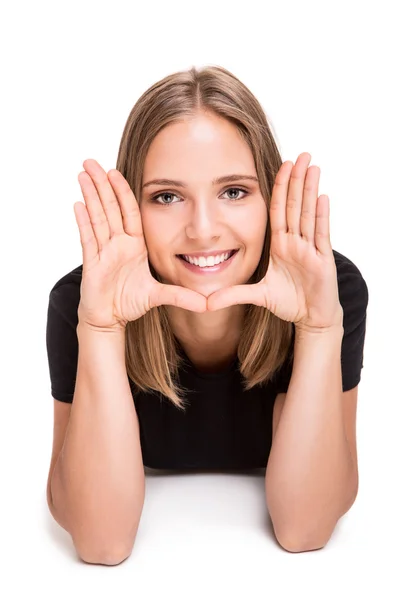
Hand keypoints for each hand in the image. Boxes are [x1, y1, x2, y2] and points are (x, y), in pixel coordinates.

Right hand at [74, 159, 206, 330]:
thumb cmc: (129, 303)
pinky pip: (88, 239)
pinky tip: (78, 204)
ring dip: (90, 195)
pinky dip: (83, 222)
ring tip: (83, 174)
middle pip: (109, 207)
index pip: (129, 212)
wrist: (109, 319)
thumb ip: (181, 296)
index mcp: (133, 245)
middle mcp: (117, 245)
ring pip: (96, 218)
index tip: (116, 171)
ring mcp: (103, 252)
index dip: (123, 191)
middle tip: (92, 161)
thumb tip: (208, 304)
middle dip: (101, 184)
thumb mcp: (159, 296)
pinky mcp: (92, 264)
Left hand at [206, 152, 343, 331]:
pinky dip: (321, 216)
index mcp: (281, 245)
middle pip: (294, 205)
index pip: (278, 210)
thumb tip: (206, 302)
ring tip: (312, 166)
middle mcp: (296, 242)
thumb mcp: (258, 295)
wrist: (311, 318)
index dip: (280, 188)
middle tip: (300, 154)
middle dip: (297, 179)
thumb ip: (234, 294)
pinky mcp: (322, 260)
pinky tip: (322, 197)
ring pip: (308, 214)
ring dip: (309, 189)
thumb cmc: (289, 302)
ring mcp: (310, 250)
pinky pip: (320, 235)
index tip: (282, 165)